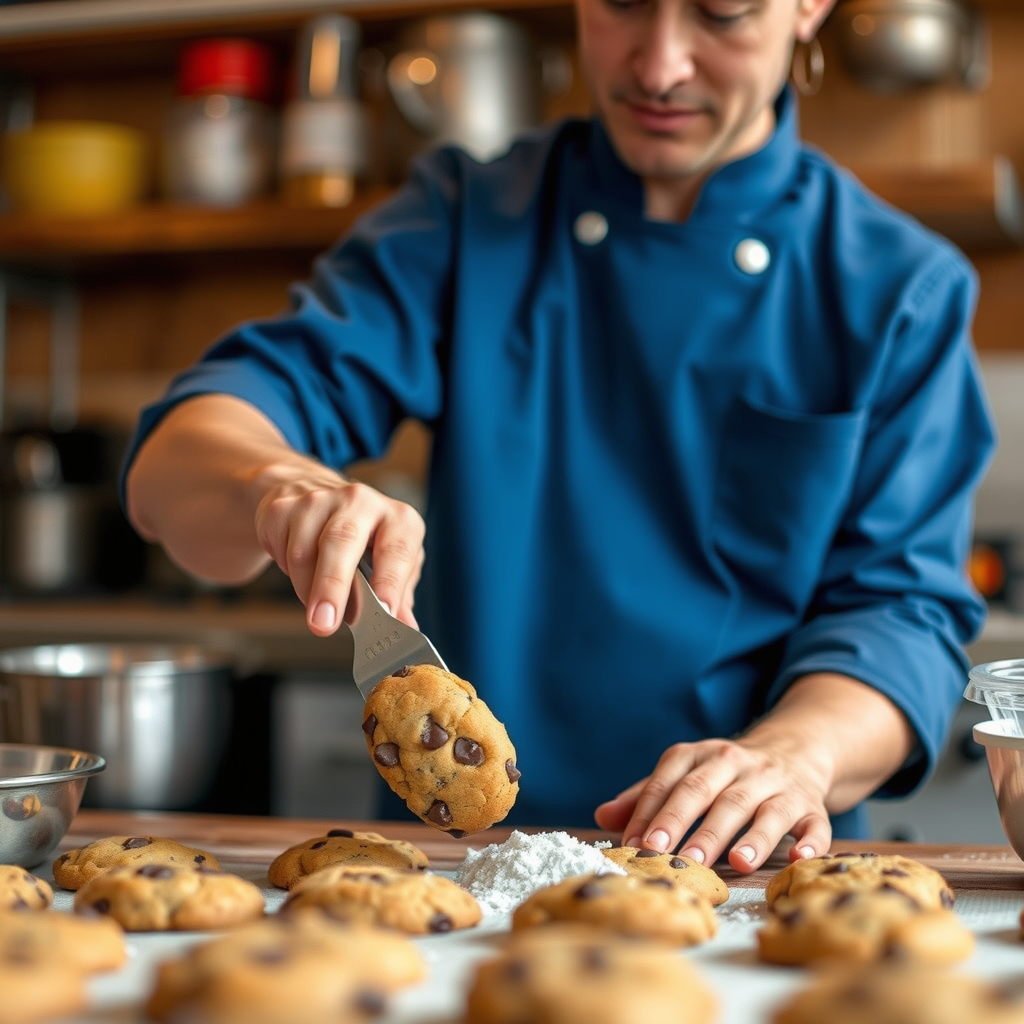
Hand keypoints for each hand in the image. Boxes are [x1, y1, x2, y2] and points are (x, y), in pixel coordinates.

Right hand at [253, 474, 425, 634]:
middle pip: (342, 541)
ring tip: (318, 609)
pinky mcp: (284, 507)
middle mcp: (361, 501)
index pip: (397, 551)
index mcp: (397, 518)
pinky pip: (282, 551)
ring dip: (308, 590)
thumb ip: (399, 597)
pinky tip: (300, 574)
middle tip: (324, 623)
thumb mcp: (390, 563)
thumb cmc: (362, 537)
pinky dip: (289, 574)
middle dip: (333, 586)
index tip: (385, 611)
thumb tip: (406, 628)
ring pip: (305, 552)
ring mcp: (320, 499)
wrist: (313, 494)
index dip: (390, 582)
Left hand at [593, 737, 832, 872]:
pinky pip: (814, 823)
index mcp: (702, 756)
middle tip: (673, 855)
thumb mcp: (685, 774)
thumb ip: (645, 797)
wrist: (793, 750)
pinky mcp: (810, 805)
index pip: (672, 781)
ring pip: (762, 809)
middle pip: (713, 794)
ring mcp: (778, 784)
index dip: (653, 812)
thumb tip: (602, 817)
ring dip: (749, 837)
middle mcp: (740, 765)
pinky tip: (797, 858)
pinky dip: (808, 841)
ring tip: (733, 863)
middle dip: (691, 825)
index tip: (636, 844)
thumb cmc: (724, 775)